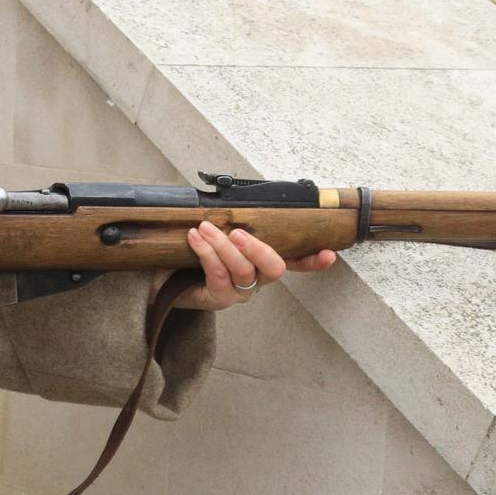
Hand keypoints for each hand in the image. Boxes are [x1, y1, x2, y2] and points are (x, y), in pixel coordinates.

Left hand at [173, 222, 336, 310]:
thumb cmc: (196, 249)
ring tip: (205, 228)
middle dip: (259, 249)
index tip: (328, 254)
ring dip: (223, 246)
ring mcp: (239, 291)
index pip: (296, 261)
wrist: (166, 276)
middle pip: (274, 268)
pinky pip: (218, 276)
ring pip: (243, 271)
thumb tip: (234, 196)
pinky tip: (195, 238)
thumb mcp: (216, 229)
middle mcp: (257, 278)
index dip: (313, 259)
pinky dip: (206, 254)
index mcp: (263, 260)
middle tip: (239, 233)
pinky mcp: (218, 298)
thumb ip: (233, 217)